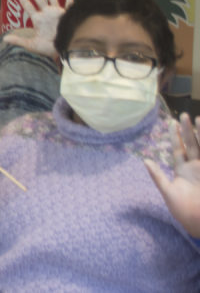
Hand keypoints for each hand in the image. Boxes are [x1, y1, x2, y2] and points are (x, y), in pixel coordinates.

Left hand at [2, 0, 72, 57]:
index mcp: (37, 19)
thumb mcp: (33, 45)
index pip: (27, 5)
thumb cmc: (49, 49)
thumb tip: (4, 39)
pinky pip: (69, 4)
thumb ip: (19, 41)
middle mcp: (46, 14)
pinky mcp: (67, 15)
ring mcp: (56, 13)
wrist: (64, 52)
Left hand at [144, 113, 199, 237]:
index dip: (175, 136)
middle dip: (189, 131)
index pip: (178, 149)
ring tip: (199, 119)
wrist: (199, 224)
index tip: (172, 122)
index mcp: (183, 170)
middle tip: (185, 115)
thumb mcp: (168, 192)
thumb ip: (158, 176)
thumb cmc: (183, 211)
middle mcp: (196, 168)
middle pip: (192, 145)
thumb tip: (145, 160)